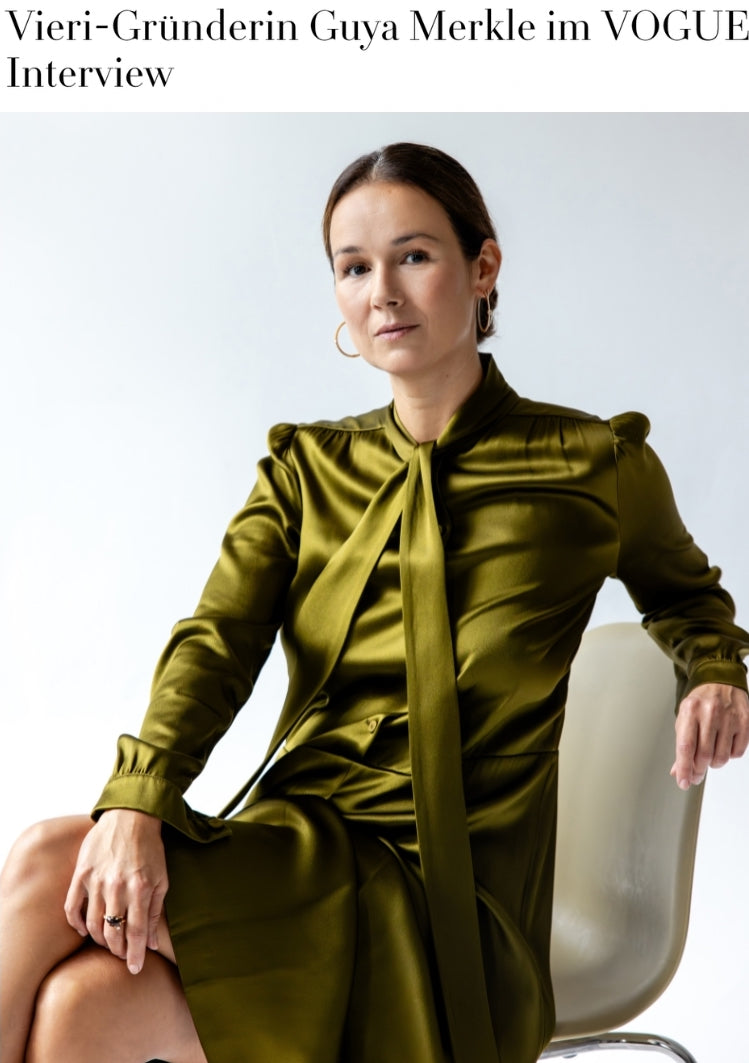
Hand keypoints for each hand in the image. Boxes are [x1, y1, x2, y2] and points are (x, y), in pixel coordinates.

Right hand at [64, 808, 167, 974]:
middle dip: (118, 950)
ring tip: (108, 943)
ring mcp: (96, 881)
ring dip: (100, 940)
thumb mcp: (161, 879)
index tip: (134, 969)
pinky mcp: (81, 874)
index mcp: (140, 888)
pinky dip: (76, 924)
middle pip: (113, 933)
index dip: (135, 954)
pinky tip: (84, 930)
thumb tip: (150, 943)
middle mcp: (117, 887)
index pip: (137, 932)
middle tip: (122, 955)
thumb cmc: (150, 848)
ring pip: (93, 925)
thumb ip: (155, 911)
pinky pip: (72, 908)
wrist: (131, 816)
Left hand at [671, 682, 748, 789]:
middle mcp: (710, 712)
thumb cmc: (701, 701)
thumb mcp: (684, 718)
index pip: (686, 746)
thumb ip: (681, 744)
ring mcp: (729, 717)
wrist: (721, 680)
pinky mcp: (745, 722)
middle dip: (699, 769)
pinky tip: (724, 745)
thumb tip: (678, 771)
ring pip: (721, 757)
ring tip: (710, 755)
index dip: (684, 768)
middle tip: (696, 773)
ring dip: (714, 763)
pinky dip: (729, 755)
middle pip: (704, 755)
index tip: (684, 782)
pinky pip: (737, 752)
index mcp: (690, 710)